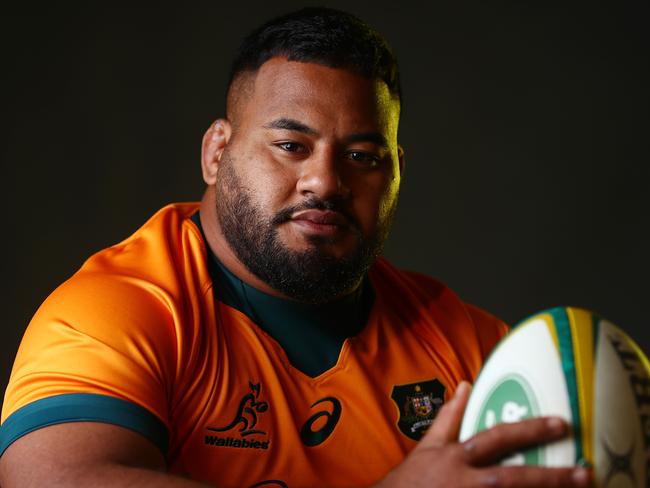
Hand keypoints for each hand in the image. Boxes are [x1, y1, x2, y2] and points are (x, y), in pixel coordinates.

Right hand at [376, 382, 590, 486]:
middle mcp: (466, 482)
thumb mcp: (429, 445)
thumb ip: (451, 416)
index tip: (560, 424)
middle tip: (584, 473)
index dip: (529, 430)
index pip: (496, 439)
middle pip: (513, 479)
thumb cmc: (412, 479)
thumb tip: (465, 384)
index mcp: (457, 458)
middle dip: (550, 477)